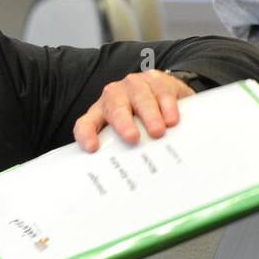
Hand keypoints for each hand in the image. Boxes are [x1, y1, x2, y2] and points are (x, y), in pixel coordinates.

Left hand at [72, 69, 193, 152]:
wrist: (164, 93)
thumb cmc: (141, 120)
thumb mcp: (128, 133)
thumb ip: (122, 149)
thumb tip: (126, 179)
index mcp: (101, 113)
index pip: (86, 124)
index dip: (86, 134)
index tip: (92, 148)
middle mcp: (114, 97)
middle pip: (114, 108)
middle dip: (123, 123)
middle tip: (132, 138)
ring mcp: (134, 86)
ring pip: (139, 98)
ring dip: (149, 116)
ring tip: (158, 132)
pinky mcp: (156, 80)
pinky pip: (161, 92)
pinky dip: (167, 106)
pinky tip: (172, 119)